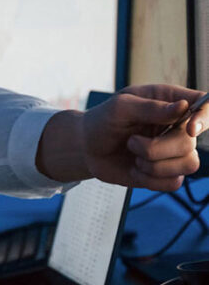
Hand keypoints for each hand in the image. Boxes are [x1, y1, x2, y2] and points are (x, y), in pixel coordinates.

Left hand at [37, 85, 205, 190]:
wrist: (87, 148)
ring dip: (155, 164)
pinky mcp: (166, 172)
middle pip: (191, 142)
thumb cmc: (103, 120)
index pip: (204, 103)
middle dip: (159, 148)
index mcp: (170, 101)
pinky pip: (174, 183)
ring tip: (134, 154)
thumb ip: (151, 107)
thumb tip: (183, 106)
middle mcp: (177, 126)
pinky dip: (151, 179)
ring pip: (189, 165)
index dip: (205, 117)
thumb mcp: (120, 107)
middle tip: (132, 142)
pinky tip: (135, 169)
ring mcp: (173, 150)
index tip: (189, 129)